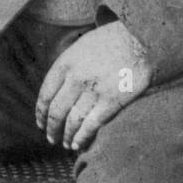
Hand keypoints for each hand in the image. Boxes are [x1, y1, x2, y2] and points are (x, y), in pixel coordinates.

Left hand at [35, 22, 152, 151]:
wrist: (142, 38)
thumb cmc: (113, 40)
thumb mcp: (83, 45)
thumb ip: (69, 65)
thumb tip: (58, 87)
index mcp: (66, 63)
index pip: (45, 94)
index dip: (41, 113)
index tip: (41, 123)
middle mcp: (76, 77)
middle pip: (56, 111)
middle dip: (51, 128)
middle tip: (51, 138)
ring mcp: (94, 90)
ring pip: (72, 121)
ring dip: (66, 136)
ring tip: (66, 144)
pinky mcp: (112, 100)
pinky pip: (91, 125)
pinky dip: (82, 137)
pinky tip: (78, 144)